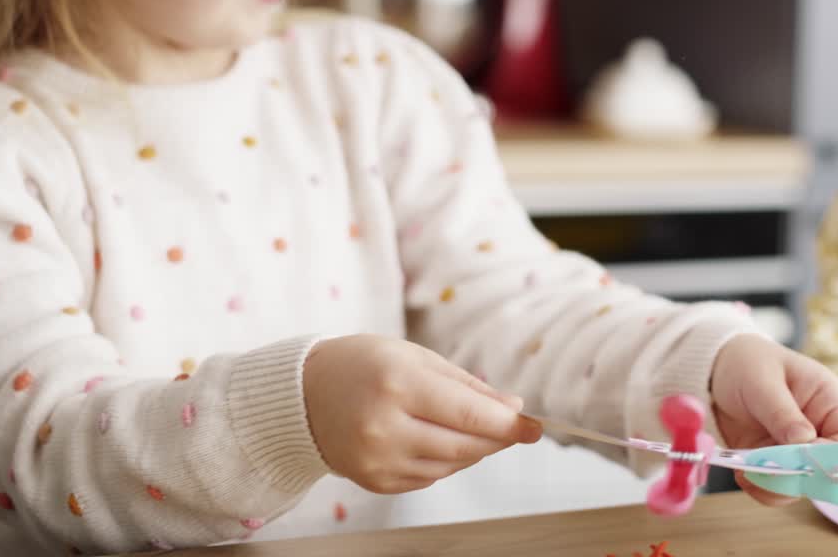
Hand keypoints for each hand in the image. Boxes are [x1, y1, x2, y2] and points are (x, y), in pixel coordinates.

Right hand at [302, 335, 542, 493]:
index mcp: (397, 385)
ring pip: (450, 465)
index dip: (508, 424)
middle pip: (464, 446)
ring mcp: (377, 459)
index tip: (535, 426)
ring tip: (473, 427)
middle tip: (518, 428)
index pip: (468, 413)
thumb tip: (513, 407)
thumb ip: (467, 385)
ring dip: (474, 449)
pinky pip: (429, 477)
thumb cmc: (364, 365)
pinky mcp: (374, 481)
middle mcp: (384, 426)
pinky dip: (446, 461)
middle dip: (497, 438)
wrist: (302, 395)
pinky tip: (438, 440)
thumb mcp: (416, 357)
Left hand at [710, 334, 837, 505]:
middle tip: (771, 472)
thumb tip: (804, 441)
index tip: (806, 459)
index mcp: (829, 401)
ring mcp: (795, 449)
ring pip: (800, 483)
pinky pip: (775, 486)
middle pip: (827, 467)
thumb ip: (782, 411)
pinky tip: (741, 473)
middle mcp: (818, 429)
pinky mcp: (772, 462)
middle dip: (801, 476)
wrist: (716, 370)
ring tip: (749, 472)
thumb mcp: (763, 381)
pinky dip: (759, 487)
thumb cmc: (749, 363)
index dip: (835, 455)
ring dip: (776, 486)